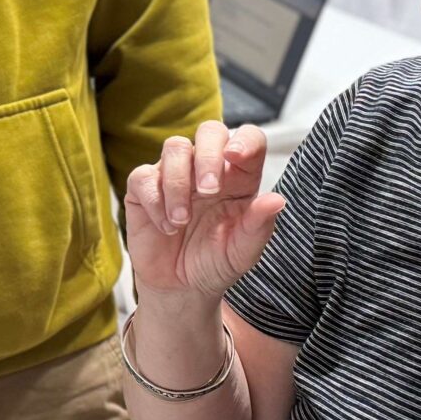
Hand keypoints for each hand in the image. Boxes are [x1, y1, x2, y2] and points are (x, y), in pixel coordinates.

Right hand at [123, 123, 283, 300]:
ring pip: (175, 147)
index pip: (248, 140)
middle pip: (210, 131)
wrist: (180, 288)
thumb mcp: (242, 252)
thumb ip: (259, 226)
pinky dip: (155, 201)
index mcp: (239, 178)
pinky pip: (143, 176)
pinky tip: (166, 227)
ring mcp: (174, 174)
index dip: (245, 140)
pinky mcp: (145, 188)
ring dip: (178, 183)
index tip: (237, 156)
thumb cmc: (216, 263)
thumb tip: (276, 200)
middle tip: (208, 191)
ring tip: (182, 220)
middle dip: (208, 156)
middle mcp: (207, 168)